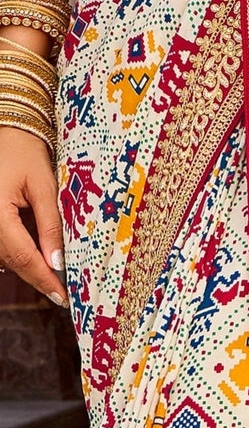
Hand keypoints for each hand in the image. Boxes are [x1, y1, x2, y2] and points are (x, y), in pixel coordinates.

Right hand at [0, 127, 65, 305]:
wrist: (6, 130)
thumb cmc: (24, 152)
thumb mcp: (44, 187)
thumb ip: (50, 226)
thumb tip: (57, 263)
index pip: (22, 256)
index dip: (43, 279)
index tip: (63, 297)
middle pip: (11, 261)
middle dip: (38, 278)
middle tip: (62, 295)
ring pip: (5, 257)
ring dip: (28, 267)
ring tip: (55, 279)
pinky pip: (1, 245)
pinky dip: (19, 254)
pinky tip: (40, 257)